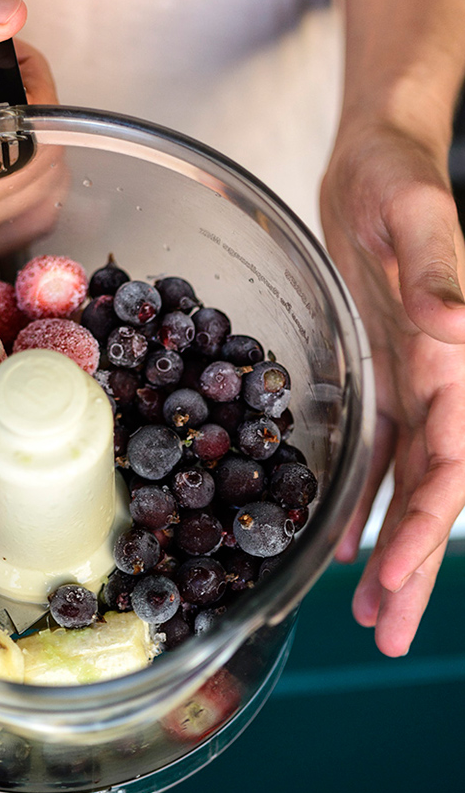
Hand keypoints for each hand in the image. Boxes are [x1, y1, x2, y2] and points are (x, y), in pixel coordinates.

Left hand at [320, 119, 464, 655]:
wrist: (378, 161)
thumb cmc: (401, 177)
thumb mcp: (417, 212)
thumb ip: (440, 270)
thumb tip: (454, 330)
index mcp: (458, 358)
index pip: (453, 458)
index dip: (431, 522)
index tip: (405, 575)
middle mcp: (441, 380)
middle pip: (433, 488)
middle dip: (412, 562)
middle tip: (388, 630)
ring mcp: (410, 380)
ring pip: (405, 480)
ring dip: (388, 543)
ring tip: (369, 606)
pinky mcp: (379, 370)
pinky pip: (376, 446)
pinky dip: (361, 493)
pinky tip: (340, 534)